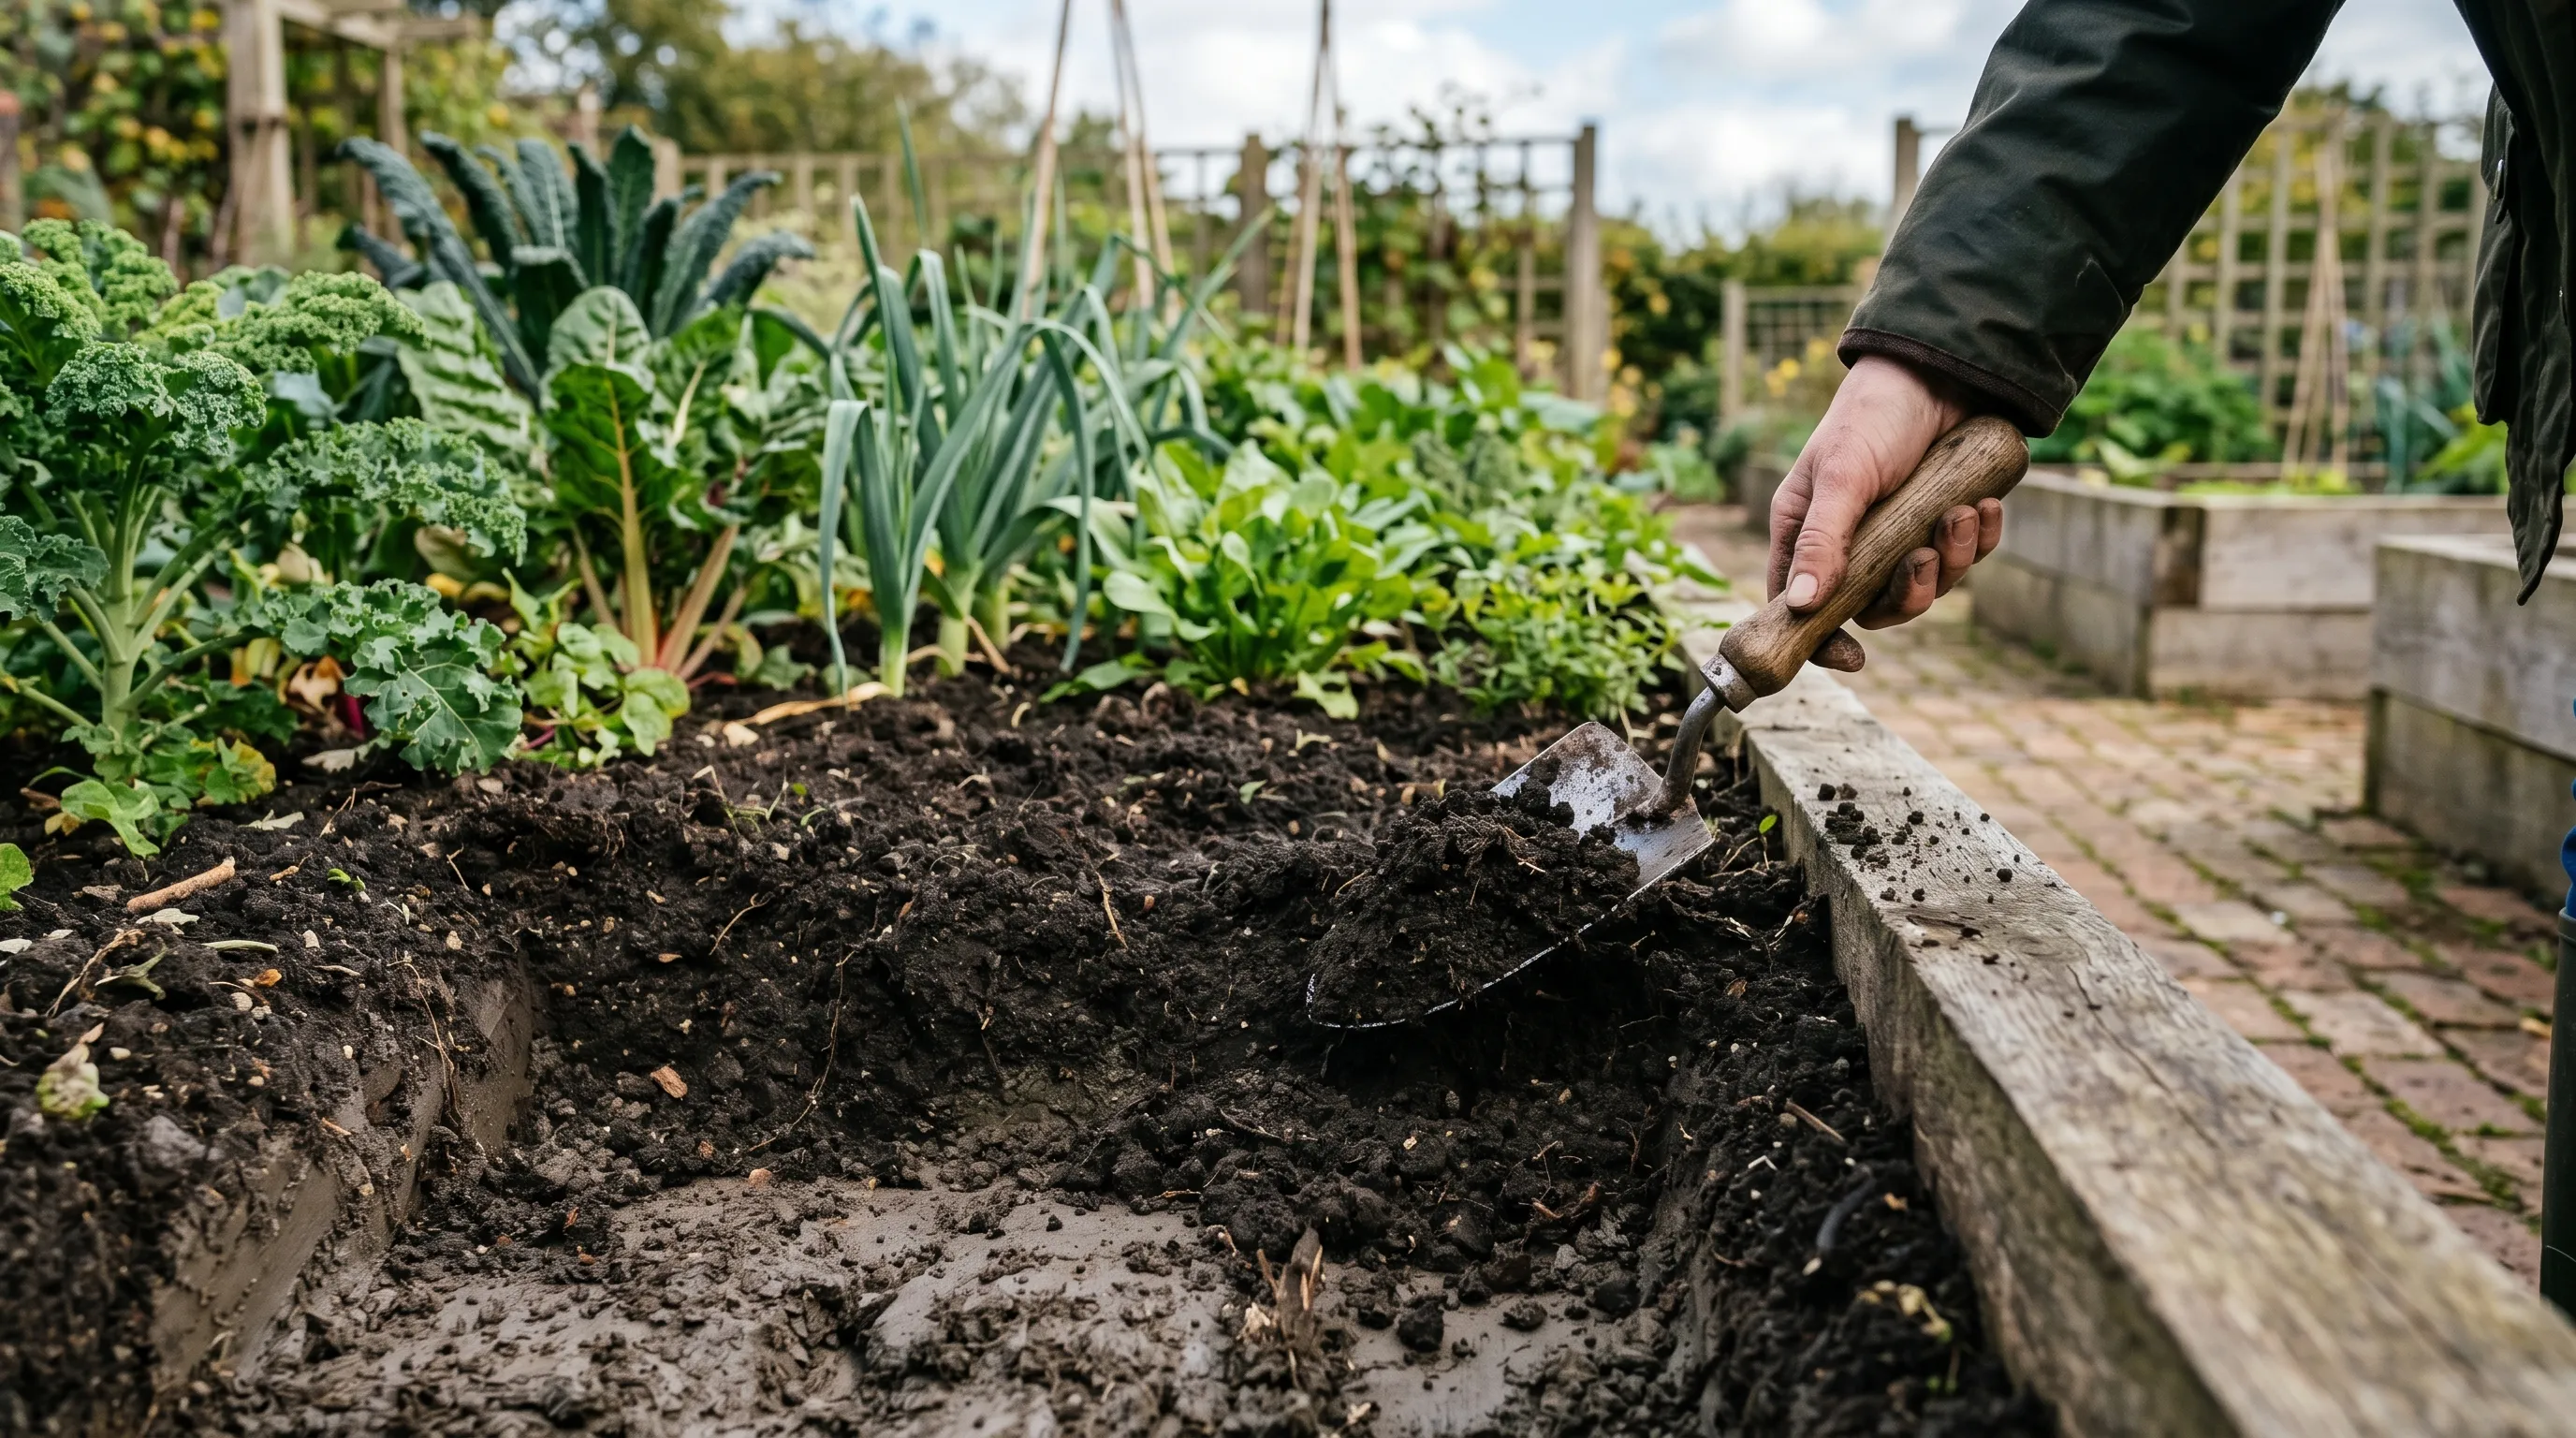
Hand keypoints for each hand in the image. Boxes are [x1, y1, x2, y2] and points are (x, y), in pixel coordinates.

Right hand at [1766, 354, 2003, 671]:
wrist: (1941, 370)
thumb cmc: (1872, 417)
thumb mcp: (1842, 478)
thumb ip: (1823, 541)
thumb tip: (1802, 606)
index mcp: (1807, 532)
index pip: (1800, 606)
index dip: (1821, 639)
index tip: (1853, 659)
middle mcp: (1851, 541)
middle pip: (1873, 606)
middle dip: (1908, 592)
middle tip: (1923, 558)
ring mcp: (1900, 533)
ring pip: (1925, 584)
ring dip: (1949, 559)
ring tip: (1958, 513)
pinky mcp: (1944, 519)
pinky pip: (1963, 555)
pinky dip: (1977, 538)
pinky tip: (1982, 506)